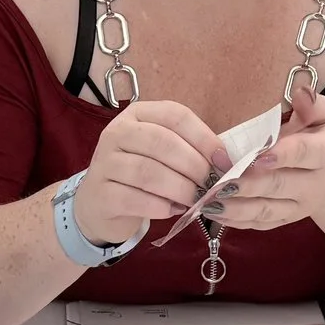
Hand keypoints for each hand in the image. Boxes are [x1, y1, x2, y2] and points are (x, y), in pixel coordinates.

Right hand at [76, 101, 225, 248]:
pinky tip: (172, 210)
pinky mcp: (100, 193)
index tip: (223, 161)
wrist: (99, 204)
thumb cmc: (140, 175)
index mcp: (137, 114)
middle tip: (211, 185)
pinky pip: (135, 199)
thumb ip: (188, 150)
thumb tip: (224, 163)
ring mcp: (104, 162)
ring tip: (195, 200)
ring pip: (149, 172)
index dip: (204, 137)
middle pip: (162, 142)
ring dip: (180, 189)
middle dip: (194, 166)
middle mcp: (117, 132)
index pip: (175, 115)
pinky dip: (160, 207)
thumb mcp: (161, 153)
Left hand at [212, 88, 324, 230]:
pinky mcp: (285, 219)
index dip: (282, 155)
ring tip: (208, 200)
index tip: (258, 155)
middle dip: (248, 183)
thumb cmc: (324, 135)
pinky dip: (236, 220)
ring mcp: (299, 206)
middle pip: (279, 186)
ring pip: (266, 210)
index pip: (304, 154)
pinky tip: (212, 211)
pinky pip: (260, 223)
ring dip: (236, 206)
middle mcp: (315, 184)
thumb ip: (312, 105)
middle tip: (220, 179)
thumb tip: (300, 93)